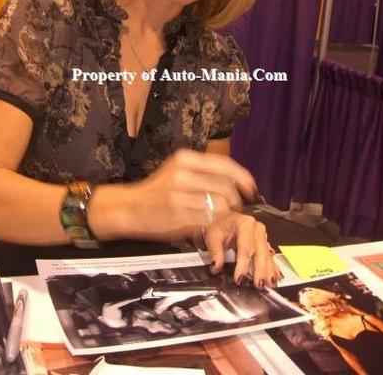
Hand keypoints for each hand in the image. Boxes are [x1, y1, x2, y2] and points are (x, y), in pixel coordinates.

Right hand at [122, 149, 256, 240]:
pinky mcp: (178, 214)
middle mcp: (182, 173)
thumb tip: (237, 179)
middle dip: (236, 199)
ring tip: (222, 215)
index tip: (251, 187)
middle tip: (235, 206)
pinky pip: (209, 218)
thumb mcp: (178, 171)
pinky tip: (209, 222)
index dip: (243, 177)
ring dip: (227, 212)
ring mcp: (180, 194)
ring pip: (220, 203)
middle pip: (226, 186)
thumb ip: (204, 173)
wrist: (130, 208)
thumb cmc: (158, 192)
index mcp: (185, 159)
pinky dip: (215, 222)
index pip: (224, 164)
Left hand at [203, 212, 281, 287]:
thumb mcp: (213, 236)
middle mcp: (256, 228)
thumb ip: (215, 252)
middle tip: (258, 284)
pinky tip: (276, 277)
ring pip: (266, 255)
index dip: (242, 265)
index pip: (244, 248)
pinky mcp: (264, 242)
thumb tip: (216, 267)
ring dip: (268, 271)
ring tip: (268, 285)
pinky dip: (272, 267)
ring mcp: (262, 235)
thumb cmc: (218, 225)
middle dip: (259, 270)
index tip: (239, 278)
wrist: (222, 218)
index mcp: (245, 224)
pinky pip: (269, 256)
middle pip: (259, 252)